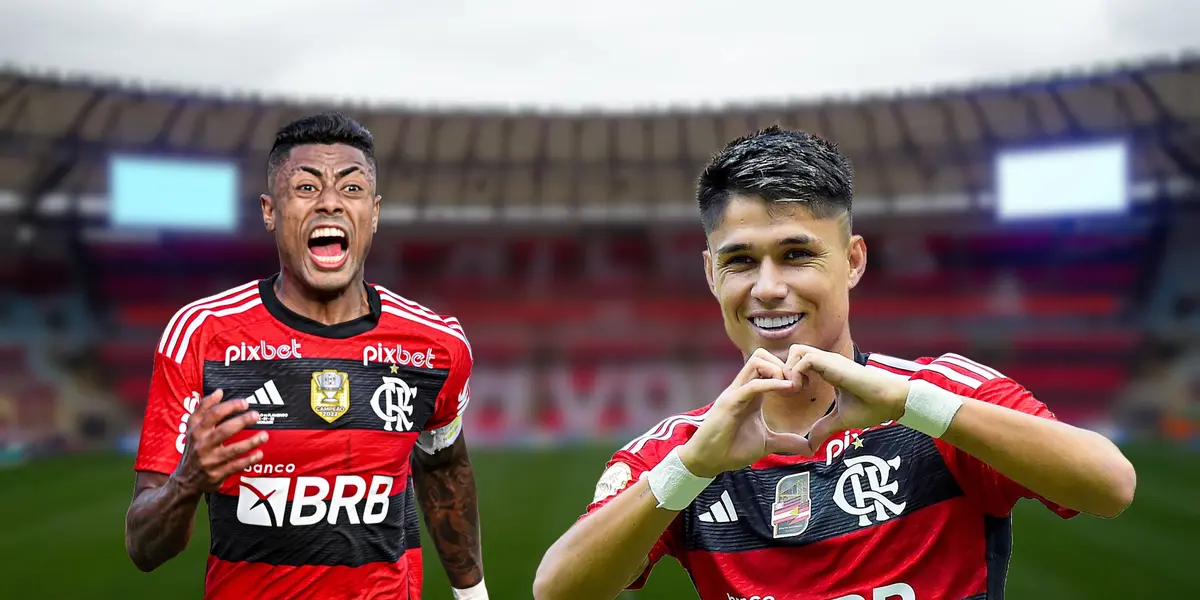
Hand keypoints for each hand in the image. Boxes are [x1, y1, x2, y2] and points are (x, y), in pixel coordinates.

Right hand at [172, 389, 268, 495]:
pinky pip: (235, 466)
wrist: (184, 479)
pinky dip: (248, 460)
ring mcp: (209, 460)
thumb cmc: (193, 448)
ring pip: (232, 450)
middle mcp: (202, 444)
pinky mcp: (216, 474)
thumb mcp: (192, 427)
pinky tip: (259, 454)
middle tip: (256, 415)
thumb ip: (204, 408)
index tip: (245, 403)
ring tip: (264, 436)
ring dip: (250, 442)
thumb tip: (219, 391)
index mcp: (196, 430)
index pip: (213, 414)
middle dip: (241, 422)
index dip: (230, 407)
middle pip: (223, 430)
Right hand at [676, 349, 808, 477]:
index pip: (767, 364)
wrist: (708, 461)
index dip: (787, 369)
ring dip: (777, 369)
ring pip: (756, 361)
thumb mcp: (766, 443)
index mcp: (751, 393)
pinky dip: (771, 383)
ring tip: (791, 387)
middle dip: (783, 364)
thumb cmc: (732, 448)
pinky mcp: (730, 403)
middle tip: (798, 384)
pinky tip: (787, 389)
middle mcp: (743, 387)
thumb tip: (808, 448)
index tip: (803, 385)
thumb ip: (786, 441)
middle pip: (762, 355)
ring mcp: (736, 393)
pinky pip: (752, 385)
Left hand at [786, 344, 909, 454]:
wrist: (891, 402)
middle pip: (794, 351)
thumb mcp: (840, 420)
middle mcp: (826, 362)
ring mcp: (830, 361)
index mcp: (828, 371)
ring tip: (795, 390)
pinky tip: (803, 389)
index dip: (790, 375)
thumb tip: (810, 445)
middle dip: (784, 369)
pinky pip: (805, 359)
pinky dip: (797, 373)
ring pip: (796, 350)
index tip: (792, 394)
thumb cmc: (871, 408)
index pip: (799, 361)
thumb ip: (824, 428)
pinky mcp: (833, 363)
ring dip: (789, 370)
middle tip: (789, 390)